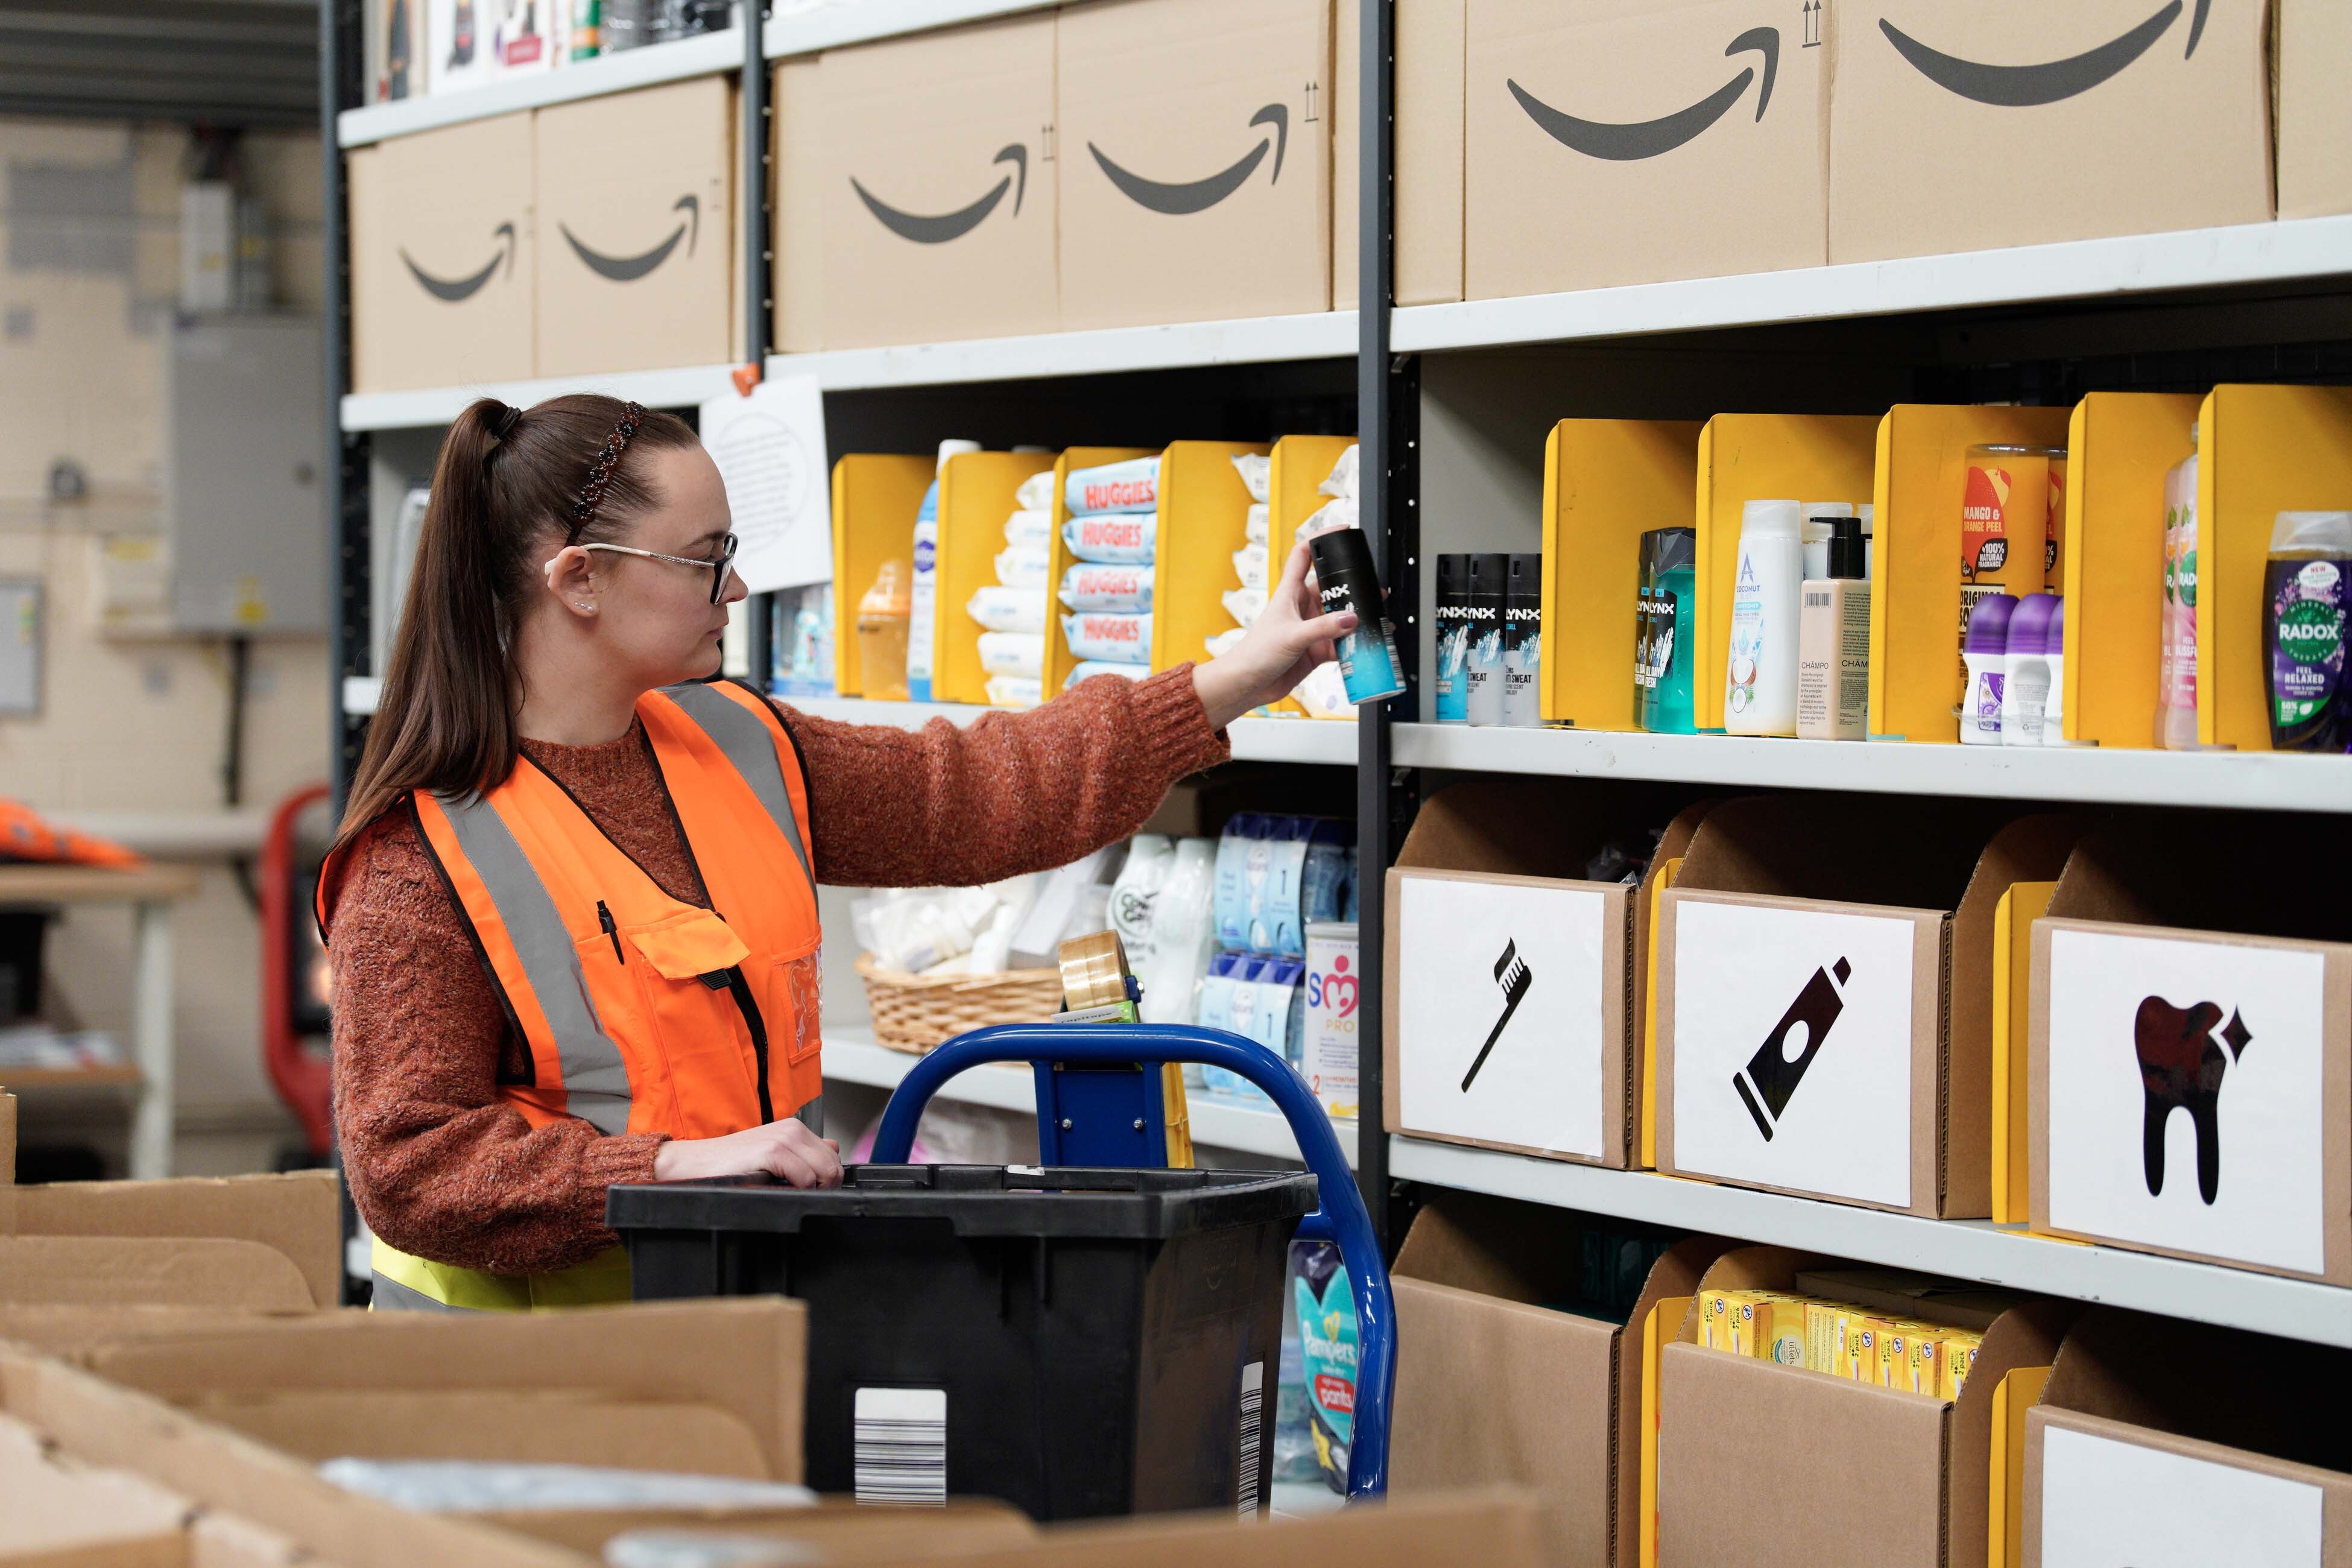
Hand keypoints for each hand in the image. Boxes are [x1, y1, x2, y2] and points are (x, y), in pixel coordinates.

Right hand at [653, 1118, 843, 1187]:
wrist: (697, 1162)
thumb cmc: (732, 1164)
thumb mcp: (772, 1153)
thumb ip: (803, 1152)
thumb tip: (833, 1149)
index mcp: (795, 1129)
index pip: (833, 1156)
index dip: (828, 1178)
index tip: (814, 1191)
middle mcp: (793, 1129)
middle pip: (834, 1166)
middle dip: (827, 1188)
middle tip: (805, 1198)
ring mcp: (784, 1139)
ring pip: (825, 1172)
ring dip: (815, 1191)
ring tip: (793, 1195)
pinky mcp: (773, 1152)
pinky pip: (806, 1179)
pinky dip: (800, 1191)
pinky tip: (781, 1191)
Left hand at [1192, 540, 1359, 728]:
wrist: (1248, 684)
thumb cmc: (1256, 653)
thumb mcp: (1292, 635)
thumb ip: (1323, 628)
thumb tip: (1352, 619)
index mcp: (1290, 592)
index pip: (1304, 556)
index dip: (1321, 540)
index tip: (1341, 532)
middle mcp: (1303, 607)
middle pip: (1332, 588)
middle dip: (1353, 588)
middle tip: (1374, 590)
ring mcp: (1311, 628)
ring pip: (1340, 617)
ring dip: (1357, 618)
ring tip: (1377, 618)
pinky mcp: (1316, 650)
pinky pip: (1341, 643)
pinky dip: (1354, 645)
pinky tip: (1366, 645)